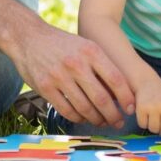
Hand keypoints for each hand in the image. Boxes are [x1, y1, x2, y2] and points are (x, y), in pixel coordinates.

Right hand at [9, 21, 134, 126]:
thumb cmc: (64, 44)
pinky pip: (66, 110)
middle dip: (113, 114)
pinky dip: (78, 118)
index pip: (115, 79)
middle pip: (101, 98)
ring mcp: (59, 77)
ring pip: (84, 107)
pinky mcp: (45, 88)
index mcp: (91, 51)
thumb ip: (101, 65)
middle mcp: (76, 64)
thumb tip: (121, 91)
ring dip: (96, 119)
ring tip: (102, 122)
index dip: (126, 97)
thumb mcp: (86, 45)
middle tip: (118, 122)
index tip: (131, 108)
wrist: (29, 37)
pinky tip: (83, 118)